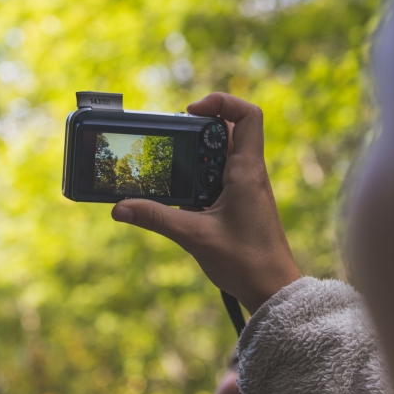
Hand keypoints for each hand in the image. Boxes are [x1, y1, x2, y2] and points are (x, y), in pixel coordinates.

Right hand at [111, 93, 300, 312]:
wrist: (273, 291)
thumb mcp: (195, 237)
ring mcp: (246, 187)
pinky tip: (181, 196)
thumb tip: (120, 207)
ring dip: (196, 156)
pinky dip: (199, 178)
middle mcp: (250, 173)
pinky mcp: (240, 202)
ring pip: (221, 154)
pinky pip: (219, 176)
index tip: (191, 112)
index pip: (249, 115)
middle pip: (226, 130)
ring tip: (171, 168)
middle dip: (196, 130)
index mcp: (247, 171)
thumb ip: (156, 218)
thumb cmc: (247, 263)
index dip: (222, 102)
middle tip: (170, 141)